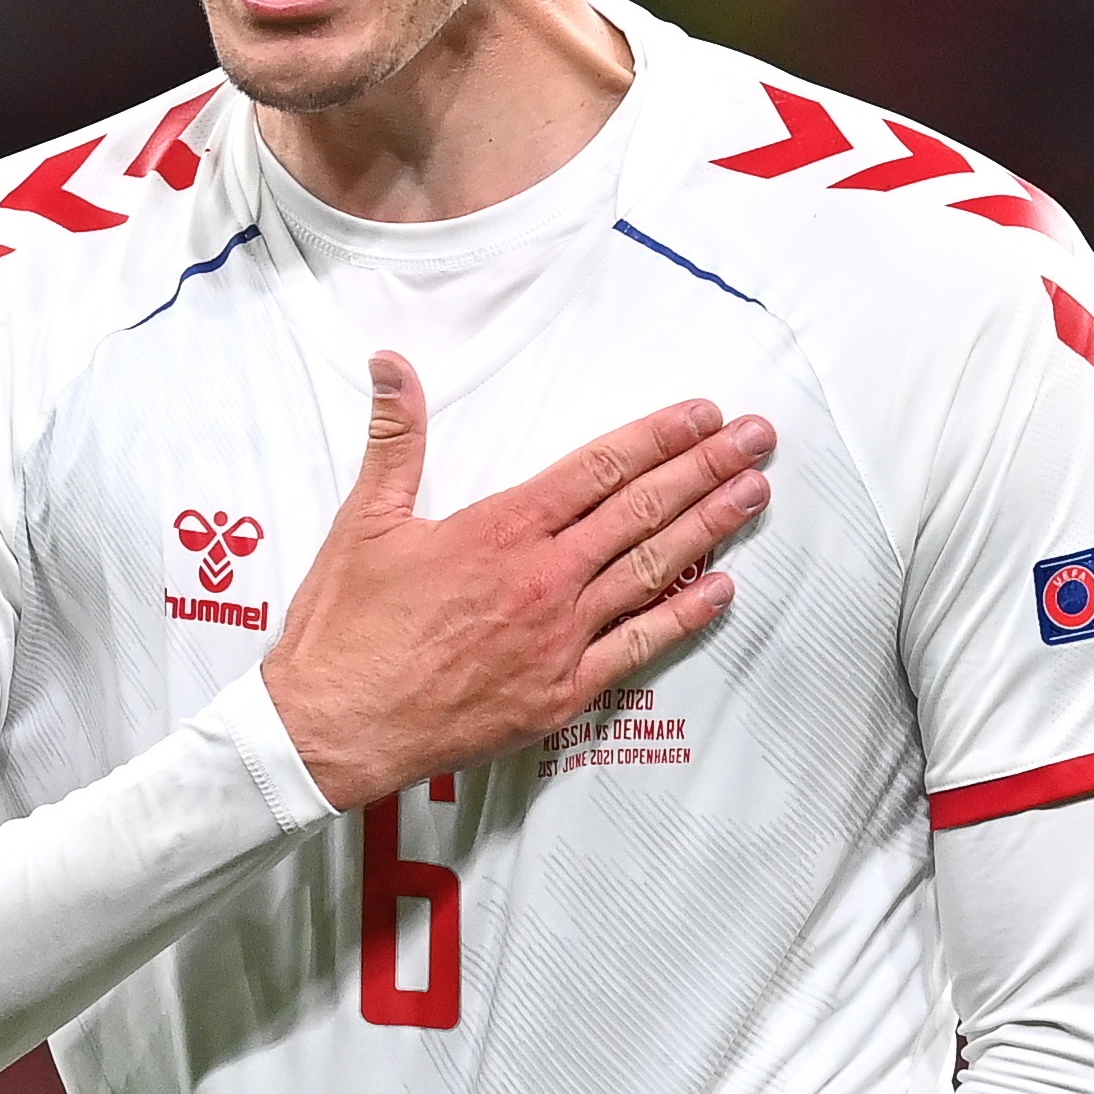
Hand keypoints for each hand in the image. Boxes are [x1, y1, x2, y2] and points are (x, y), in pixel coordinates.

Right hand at [263, 352, 774, 809]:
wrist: (334, 729)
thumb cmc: (345, 629)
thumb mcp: (363, 522)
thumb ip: (396, 440)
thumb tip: (392, 364)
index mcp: (499, 530)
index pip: (599, 468)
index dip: (658, 436)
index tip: (702, 414)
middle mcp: (543, 578)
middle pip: (642, 511)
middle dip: (706, 469)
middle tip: (758, 438)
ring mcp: (559, 639)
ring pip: (652, 572)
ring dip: (710, 528)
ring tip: (754, 493)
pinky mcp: (561, 692)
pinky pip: (639, 648)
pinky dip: (684, 617)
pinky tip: (721, 590)